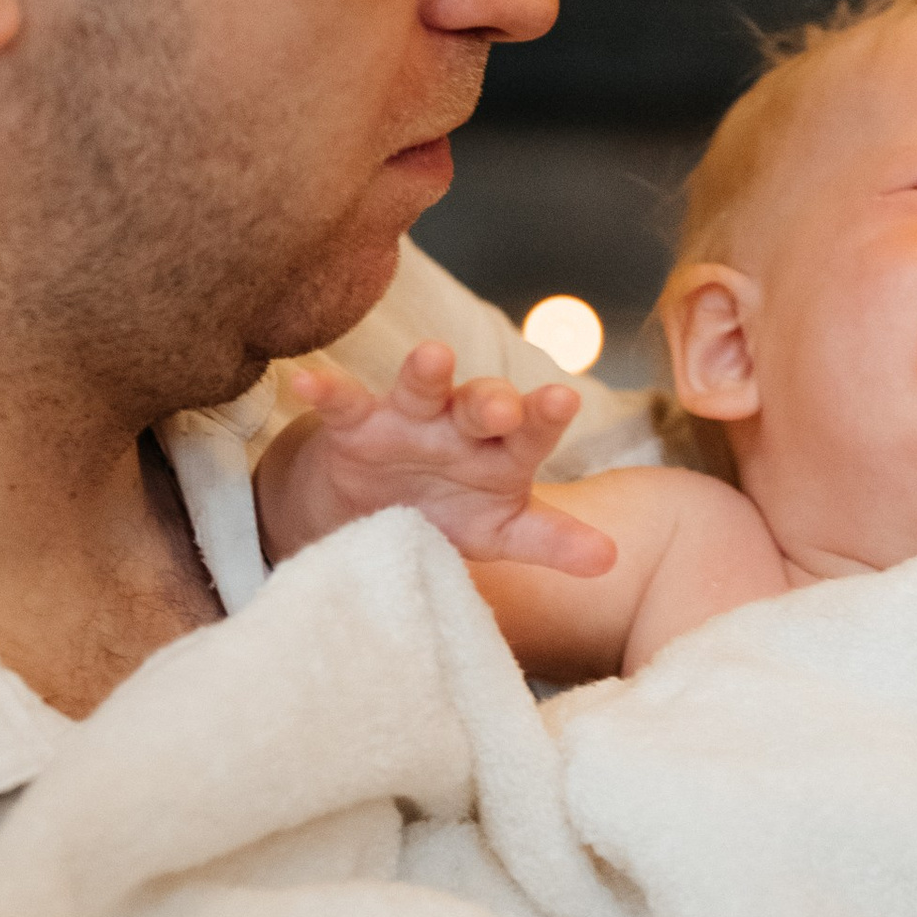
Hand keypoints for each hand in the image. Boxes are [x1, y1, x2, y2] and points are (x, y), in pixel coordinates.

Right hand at [255, 344, 617, 573]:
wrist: (378, 511)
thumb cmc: (454, 511)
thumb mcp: (502, 532)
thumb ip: (551, 540)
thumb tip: (610, 559)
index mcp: (505, 451)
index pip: (533, 432)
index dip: (546, 417)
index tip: (563, 401)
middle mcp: (462, 424)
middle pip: (481, 403)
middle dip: (491, 401)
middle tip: (503, 405)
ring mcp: (409, 419)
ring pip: (421, 389)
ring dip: (426, 373)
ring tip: (433, 356)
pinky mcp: (356, 425)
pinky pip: (342, 402)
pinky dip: (325, 389)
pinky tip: (305, 380)